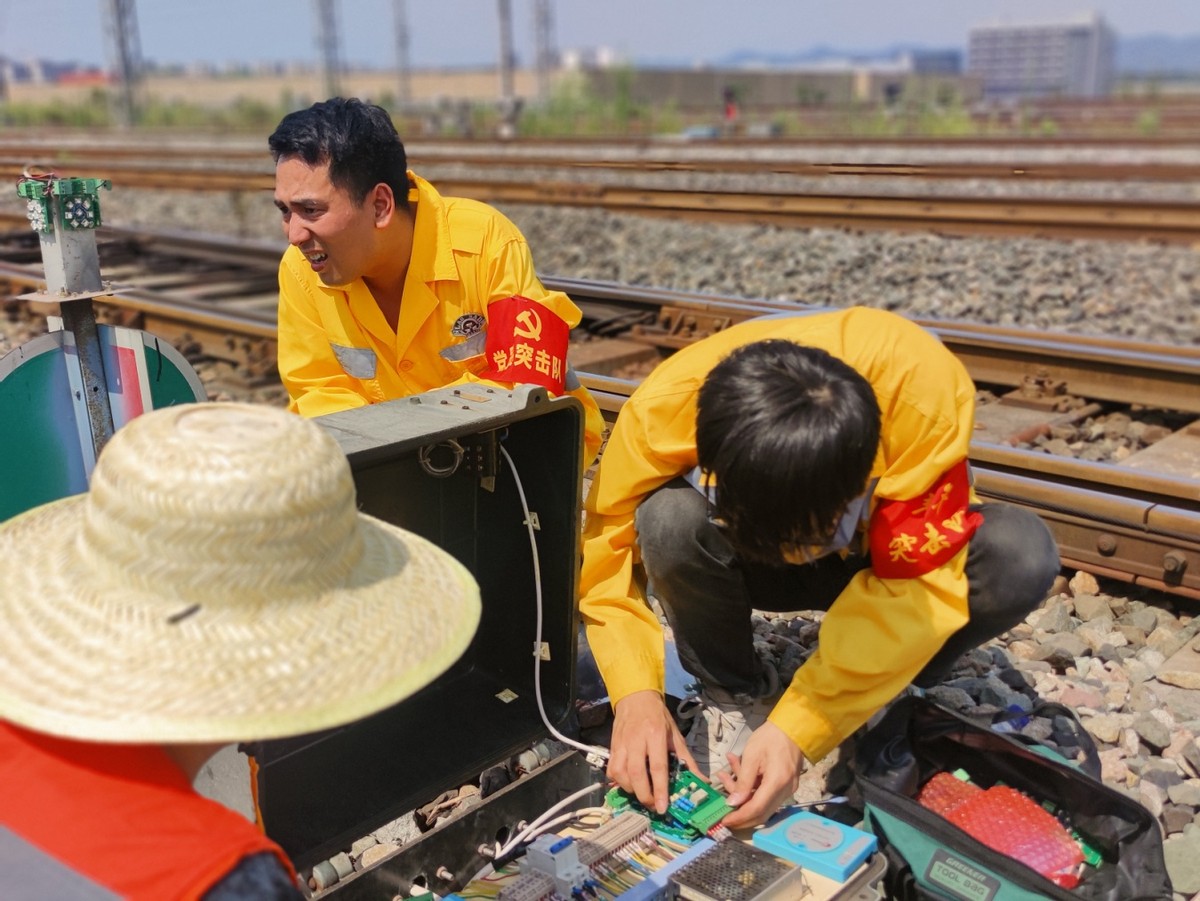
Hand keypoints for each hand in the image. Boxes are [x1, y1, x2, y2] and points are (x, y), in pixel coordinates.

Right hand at [607, 690, 702, 813]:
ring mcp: (621, 743)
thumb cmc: (659, 717)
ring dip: (630, 790)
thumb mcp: (676, 735)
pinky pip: (611, 770)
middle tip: (652, 806)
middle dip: (644, 794)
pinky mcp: (612, 746)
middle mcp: (636, 740)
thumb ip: (687, 760)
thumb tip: (701, 781)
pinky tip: (628, 784)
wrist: (636, 697)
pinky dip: (618, 782)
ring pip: (620, 773)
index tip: (662, 807)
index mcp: (656, 734)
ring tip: (642, 794)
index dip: (660, 789)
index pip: (657, 767)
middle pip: (636, 773)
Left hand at [717, 721, 804, 828]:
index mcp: (777, 782)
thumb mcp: (751, 756)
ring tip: (724, 774)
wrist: (792, 728)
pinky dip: (750, 788)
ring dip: (742, 795)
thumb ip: (743, 781)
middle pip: (761, 812)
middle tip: (722, 810)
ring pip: (762, 804)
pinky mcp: (786, 786)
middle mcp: (785, 791)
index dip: (739, 817)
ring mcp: (787, 789)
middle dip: (740, 814)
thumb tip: (733, 803)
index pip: (756, 809)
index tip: (724, 821)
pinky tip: (737, 771)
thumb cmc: (770, 737)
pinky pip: (766, 795)